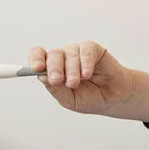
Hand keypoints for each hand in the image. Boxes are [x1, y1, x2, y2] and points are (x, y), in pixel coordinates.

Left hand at [28, 41, 148, 123]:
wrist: (113, 99)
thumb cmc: (90, 98)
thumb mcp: (69, 99)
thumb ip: (55, 89)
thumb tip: (41, 76)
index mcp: (54, 69)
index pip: (39, 57)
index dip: (35, 59)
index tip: (36, 68)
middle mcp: (64, 58)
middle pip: (53, 54)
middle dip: (54, 68)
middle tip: (58, 80)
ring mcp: (78, 53)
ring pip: (69, 53)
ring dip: (71, 70)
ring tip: (75, 83)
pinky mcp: (93, 50)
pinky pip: (85, 51)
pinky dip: (85, 63)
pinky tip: (87, 74)